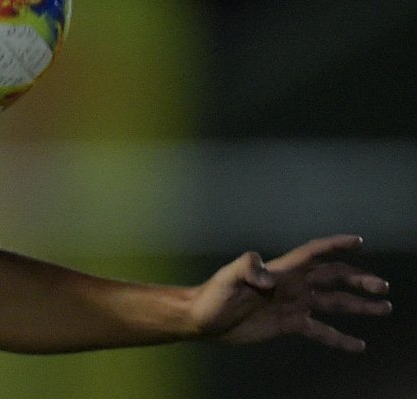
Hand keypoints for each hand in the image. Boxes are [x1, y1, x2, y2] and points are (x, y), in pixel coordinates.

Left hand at [191, 234, 391, 351]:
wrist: (203, 320)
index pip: (314, 253)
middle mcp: (291, 284)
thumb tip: (267, 279)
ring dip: (358, 305)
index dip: (335, 245)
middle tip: (382, 288)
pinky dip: (340, 338)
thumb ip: (246, 268)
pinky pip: (321, 331)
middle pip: (332, 277)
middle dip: (358, 280)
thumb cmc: (213, 295)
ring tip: (384, 308)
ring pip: (333, 302)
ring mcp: (292, 304)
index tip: (359, 241)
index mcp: (281, 270)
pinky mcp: (288, 324)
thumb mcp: (227, 278)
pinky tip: (358, 346)